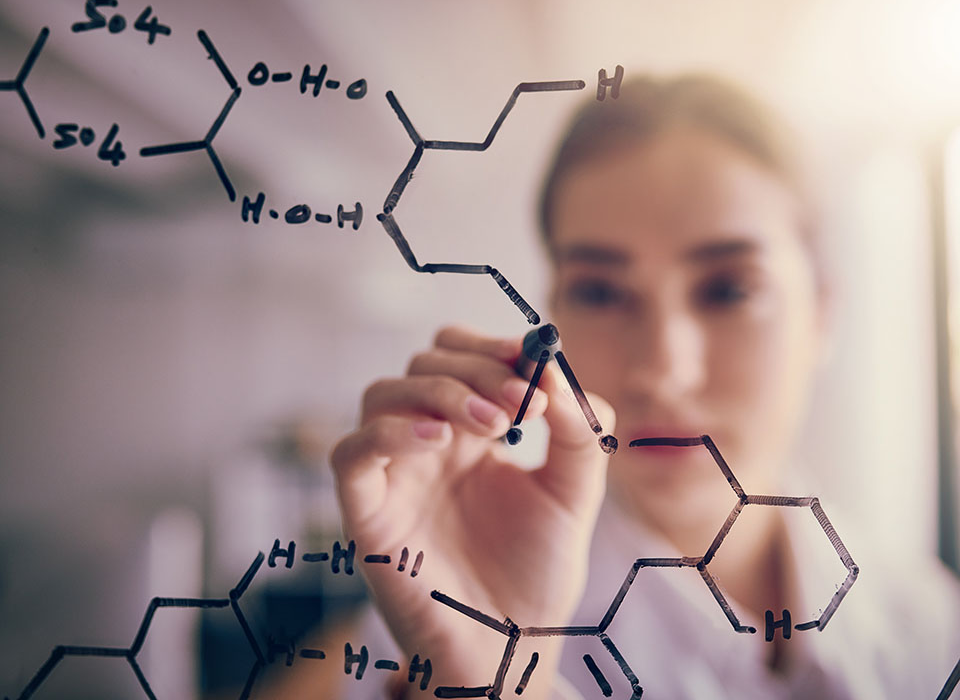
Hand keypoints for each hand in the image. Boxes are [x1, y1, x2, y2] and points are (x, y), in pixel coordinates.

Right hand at [331, 325, 613, 694]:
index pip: (458, 355)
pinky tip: (438, 441)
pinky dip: (388, 433)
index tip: (533, 354)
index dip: (490, 345)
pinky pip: (350, 454)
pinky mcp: (367, 513)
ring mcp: (394, 476)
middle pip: (423, 364)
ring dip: (441, 393)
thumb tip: (557, 373)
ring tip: (494, 426)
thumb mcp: (575, 493)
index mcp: (469, 433)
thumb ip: (577, 432)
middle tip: (521, 403)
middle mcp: (426, 444)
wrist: (513, 647)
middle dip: (476, 369)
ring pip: (381, 393)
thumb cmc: (537, 573)